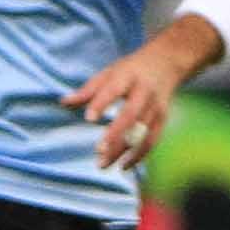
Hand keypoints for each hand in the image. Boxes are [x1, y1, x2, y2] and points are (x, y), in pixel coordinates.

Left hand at [70, 37, 193, 171]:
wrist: (166, 62)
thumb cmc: (130, 70)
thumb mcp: (109, 72)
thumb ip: (88, 90)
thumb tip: (63, 102)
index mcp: (128, 76)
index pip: (113, 90)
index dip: (101, 104)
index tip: (88, 118)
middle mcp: (144, 92)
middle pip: (130, 115)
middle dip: (115, 134)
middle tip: (98, 151)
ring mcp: (156, 107)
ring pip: (141, 132)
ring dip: (123, 150)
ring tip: (102, 164)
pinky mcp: (162, 119)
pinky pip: (152, 141)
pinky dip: (138, 156)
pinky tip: (122, 166)